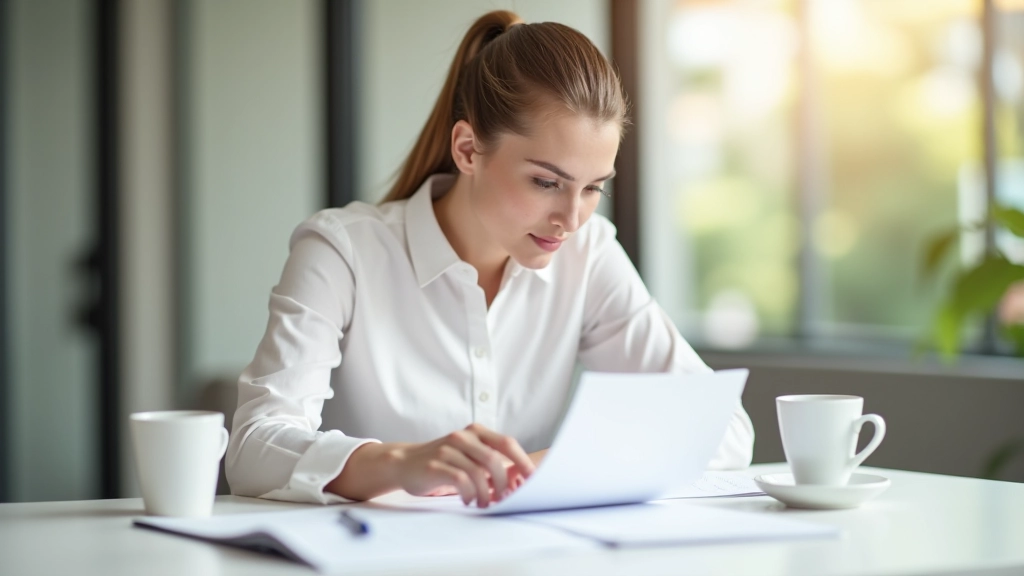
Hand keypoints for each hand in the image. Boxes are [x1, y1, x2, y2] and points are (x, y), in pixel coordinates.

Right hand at [392, 423, 534, 507]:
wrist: (405, 462)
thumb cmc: (443, 462)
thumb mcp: (468, 457)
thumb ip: (490, 464)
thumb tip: (518, 481)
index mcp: (476, 432)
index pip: (507, 443)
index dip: (523, 461)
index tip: (534, 480)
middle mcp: (463, 437)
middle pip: (494, 459)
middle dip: (503, 483)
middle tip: (503, 499)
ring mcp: (448, 449)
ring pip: (478, 472)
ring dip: (486, 493)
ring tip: (484, 503)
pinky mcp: (435, 464)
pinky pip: (460, 480)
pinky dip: (469, 494)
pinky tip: (468, 500)